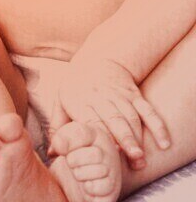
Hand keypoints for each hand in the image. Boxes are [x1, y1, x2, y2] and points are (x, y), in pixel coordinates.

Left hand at [50, 57, 169, 166]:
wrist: (96, 58)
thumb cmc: (75, 85)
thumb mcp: (60, 100)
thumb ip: (57, 128)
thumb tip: (51, 153)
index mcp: (81, 101)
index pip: (93, 120)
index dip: (102, 136)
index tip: (109, 154)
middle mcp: (101, 97)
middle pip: (115, 119)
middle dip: (125, 139)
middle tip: (132, 159)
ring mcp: (119, 95)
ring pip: (131, 116)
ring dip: (138, 137)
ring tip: (141, 158)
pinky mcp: (133, 94)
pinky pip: (147, 109)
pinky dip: (157, 125)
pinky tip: (164, 141)